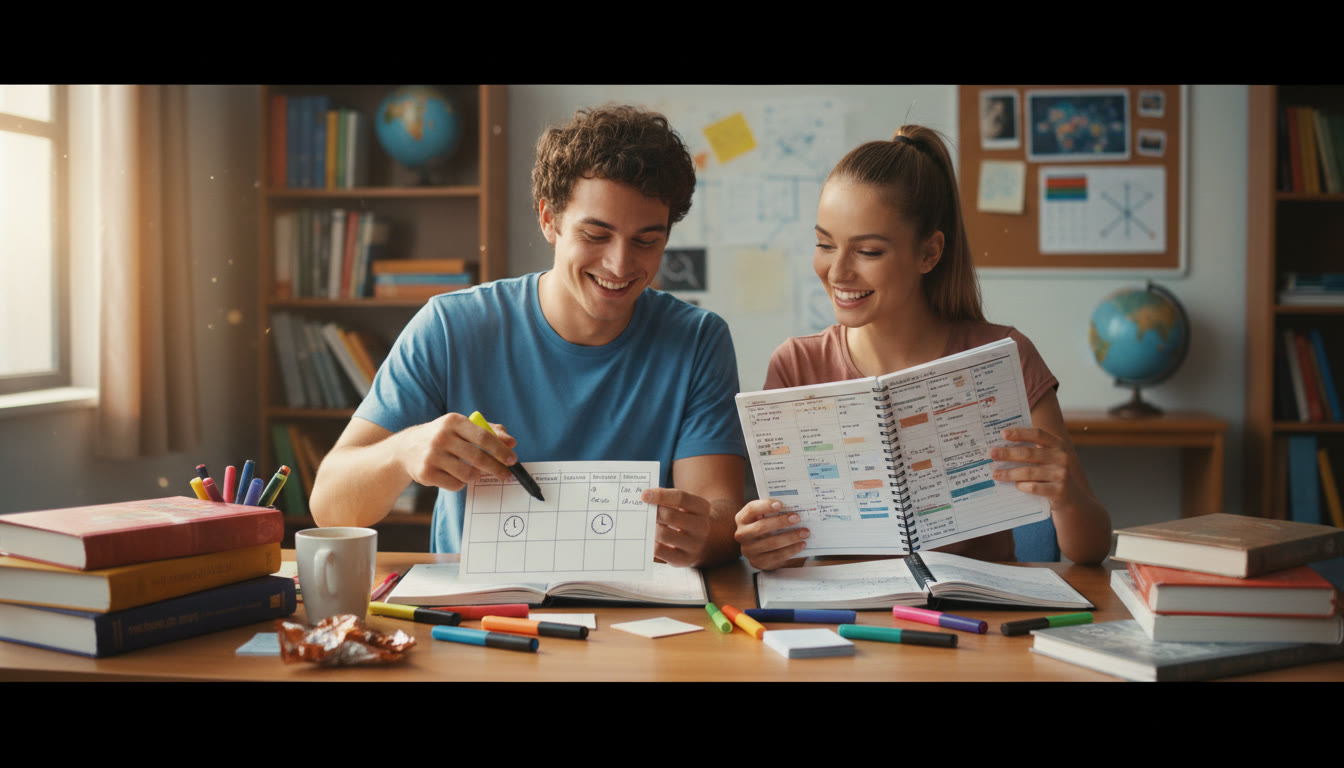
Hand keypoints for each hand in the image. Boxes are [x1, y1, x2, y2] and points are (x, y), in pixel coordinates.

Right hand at [395, 412, 517, 491]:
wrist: (406, 449)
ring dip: (476, 476)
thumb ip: (489, 431)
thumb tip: (511, 443)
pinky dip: (461, 483)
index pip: (484, 436)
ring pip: (468, 474)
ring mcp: (432, 456)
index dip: (501, 450)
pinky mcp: (425, 473)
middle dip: (496, 468)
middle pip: (478, 457)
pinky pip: (455, 485)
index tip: (513, 460)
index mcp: (453, 421)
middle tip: (506, 475)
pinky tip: (456, 476)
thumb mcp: (462, 427)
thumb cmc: (443, 437)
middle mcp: (441, 437)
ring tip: (475, 473)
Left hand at [642, 487, 714, 567]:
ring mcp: (694, 545)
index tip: (643, 495)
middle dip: (653, 513)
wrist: (699, 543)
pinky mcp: (684, 559)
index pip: (681, 498)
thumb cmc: (684, 519)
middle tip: (641, 512)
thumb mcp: (683, 506)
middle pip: (671, 516)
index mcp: (702, 508)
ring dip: (650, 528)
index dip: (661, 495)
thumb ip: (667, 500)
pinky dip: (650, 543)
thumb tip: (645, 498)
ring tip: (643, 525)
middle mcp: (701, 526)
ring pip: (664, 534)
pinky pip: (660, 551)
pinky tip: (646, 538)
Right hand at [734, 499, 808, 570]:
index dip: (765, 506)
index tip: (780, 504)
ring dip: (790, 537)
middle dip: (780, 522)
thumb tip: (795, 505)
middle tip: (797, 518)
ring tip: (805, 532)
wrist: (760, 548)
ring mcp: (748, 550)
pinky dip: (791, 550)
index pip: (751, 509)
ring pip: (770, 543)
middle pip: (760, 527)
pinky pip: (776, 556)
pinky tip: (801, 545)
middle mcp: (742, 534)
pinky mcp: (758, 563)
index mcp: (743, 518)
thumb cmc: (767, 527)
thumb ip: (774, 512)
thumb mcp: (765, 517)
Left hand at [991, 426, 1081, 513]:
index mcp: (1058, 445)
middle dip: (1008, 453)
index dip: (1020, 433)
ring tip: (995, 474)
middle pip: (1029, 453)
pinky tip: (1015, 485)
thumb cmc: (1052, 474)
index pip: (1038, 434)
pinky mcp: (1060, 490)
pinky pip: (1035, 487)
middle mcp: (1062, 457)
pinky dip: (1023, 486)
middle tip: (992, 454)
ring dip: (1009, 473)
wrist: (1073, 498)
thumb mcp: (1048, 459)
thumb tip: (1001, 446)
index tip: (1002, 434)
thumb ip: (1032, 451)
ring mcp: (1062, 474)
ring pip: (1029, 471)